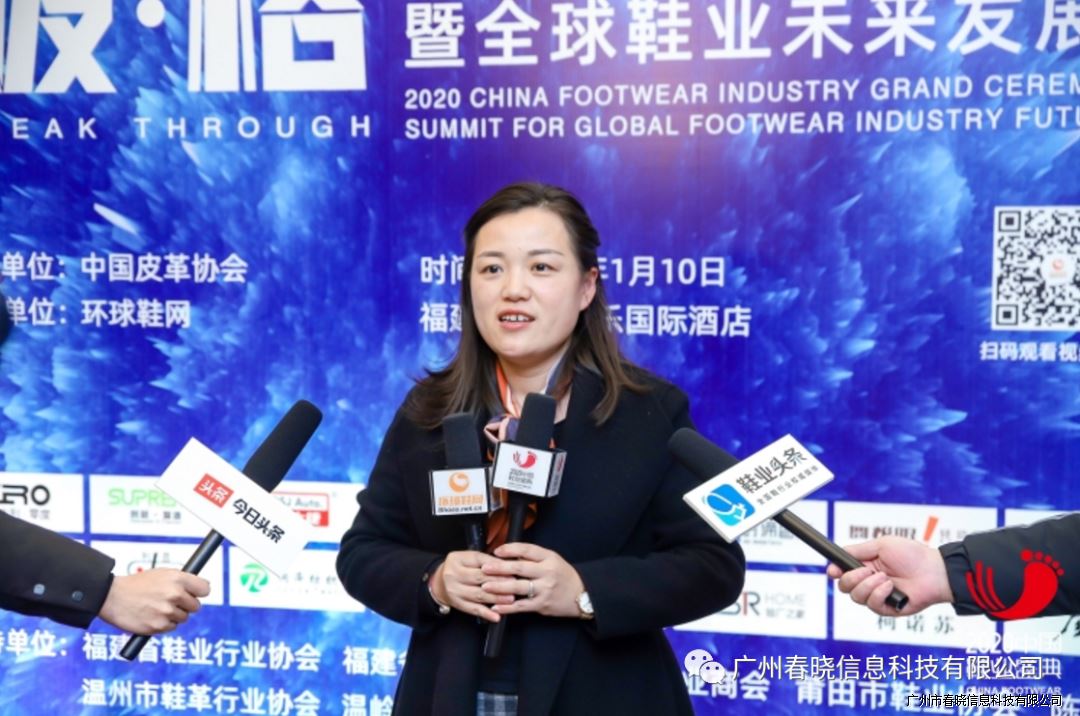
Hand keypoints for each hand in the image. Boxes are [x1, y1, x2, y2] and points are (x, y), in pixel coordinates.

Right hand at [98, 569, 210, 634]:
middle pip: (196, 606)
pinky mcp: (159, 625)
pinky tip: (152, 615)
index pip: (204, 589)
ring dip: (174, 615)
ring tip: (156, 607)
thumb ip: (182, 581)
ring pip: (183, 618)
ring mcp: (167, 611)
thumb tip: (203, 589)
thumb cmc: (137, 584)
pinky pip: (172, 627)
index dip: (199, 592)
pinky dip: (164, 624)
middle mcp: (175, 594)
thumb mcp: (162, 574)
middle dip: (186, 605)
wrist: (113, 596)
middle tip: (171, 601)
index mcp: (178, 578)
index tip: (195, 593)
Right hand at [431, 550, 513, 622]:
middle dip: (499, 581)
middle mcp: (453, 574)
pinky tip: (497, 616)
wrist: (439, 583)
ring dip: (496, 598)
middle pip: (479, 577)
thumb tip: (508, 564)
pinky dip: (486, 613)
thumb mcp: (468, 559)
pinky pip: (473, 609)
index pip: (479, 560)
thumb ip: (485, 560)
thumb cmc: (460, 568)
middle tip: (515, 584)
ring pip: (478, 594)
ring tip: (511, 599)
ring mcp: (454, 590)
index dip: (496, 565)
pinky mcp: (457, 604)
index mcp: (457, 558)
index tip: (511, 569)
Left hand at [481, 543, 584, 618]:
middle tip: (484, 568)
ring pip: (518, 587)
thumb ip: (533, 557)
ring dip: (500, 587)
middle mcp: (547, 572)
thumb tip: (509, 554)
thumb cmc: (563, 575)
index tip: (497, 551)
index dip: (510, 549)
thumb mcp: (552, 560)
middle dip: (500, 567)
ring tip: (485, 587)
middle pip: (520, 567)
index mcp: (549, 558)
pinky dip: (507, 607)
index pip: (527, 549)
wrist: (581, 594)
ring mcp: (544, 589)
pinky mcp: (542, 604)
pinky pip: (521, 606)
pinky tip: (496, 606)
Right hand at [826, 537, 952, 616]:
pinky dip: (879, 594)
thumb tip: (839, 554)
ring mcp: (877, 596)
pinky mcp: (886, 608)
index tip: (833, 570)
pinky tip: (890, 586)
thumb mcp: (881, 545)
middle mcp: (868, 582)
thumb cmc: (912, 555)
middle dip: (852, 578)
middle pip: (844, 586)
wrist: (933, 571)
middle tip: (868, 570)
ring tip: (885, 578)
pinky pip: (872, 604)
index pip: (842, 572)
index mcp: (865, 566)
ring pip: (856, 597)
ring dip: (868, 585)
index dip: (834, 571)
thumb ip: (858, 550)